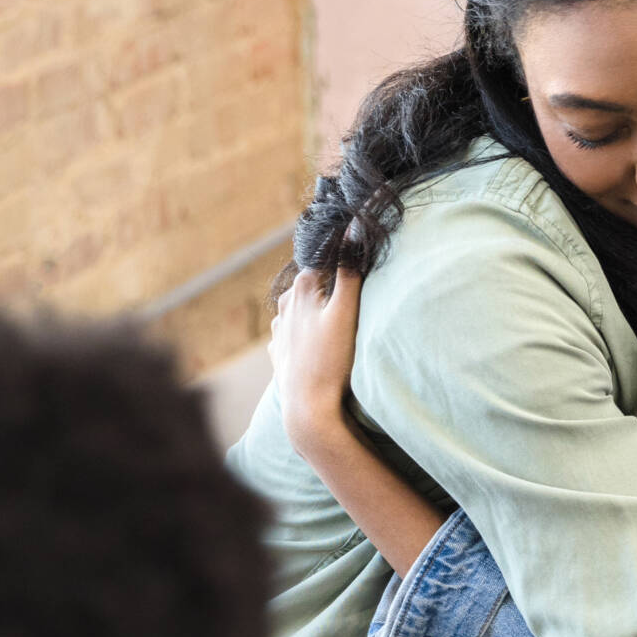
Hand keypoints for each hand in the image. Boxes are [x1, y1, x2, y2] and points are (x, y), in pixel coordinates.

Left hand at [272, 266, 363, 464]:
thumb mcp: (347, 312)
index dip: (341, 259)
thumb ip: (350, 270)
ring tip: (335, 320)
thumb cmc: (331, 359)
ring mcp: (279, 330)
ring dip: (316, 309)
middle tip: (352, 295)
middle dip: (329, 285)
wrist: (307, 407)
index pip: (323, 259)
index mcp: (301, 288)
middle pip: (311, 284)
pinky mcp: (279, 352)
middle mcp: (285, 305)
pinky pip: (294, 333)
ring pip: (300, 308)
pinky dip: (306, 332)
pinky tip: (318, 342)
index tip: (357, 261)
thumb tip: (353, 229)